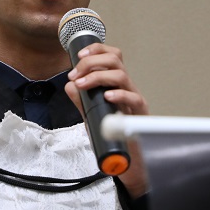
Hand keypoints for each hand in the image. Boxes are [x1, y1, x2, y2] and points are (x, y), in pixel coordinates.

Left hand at [65, 43, 149, 197]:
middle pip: (115, 59)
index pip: (111, 55)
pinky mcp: (140, 114)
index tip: (78, 56)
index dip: (96, 50)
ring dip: (98, 76)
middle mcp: (126, 88)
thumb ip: (82, 100)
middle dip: (92, 62)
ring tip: (83, 84)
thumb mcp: (92, 115)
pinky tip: (106, 96)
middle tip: (75, 74)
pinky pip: (133, 99)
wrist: (127, 159)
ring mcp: (134, 99)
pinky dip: (119, 94)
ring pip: (121, 75)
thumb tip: (70, 85)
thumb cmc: (113, 136)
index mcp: (116, 84)